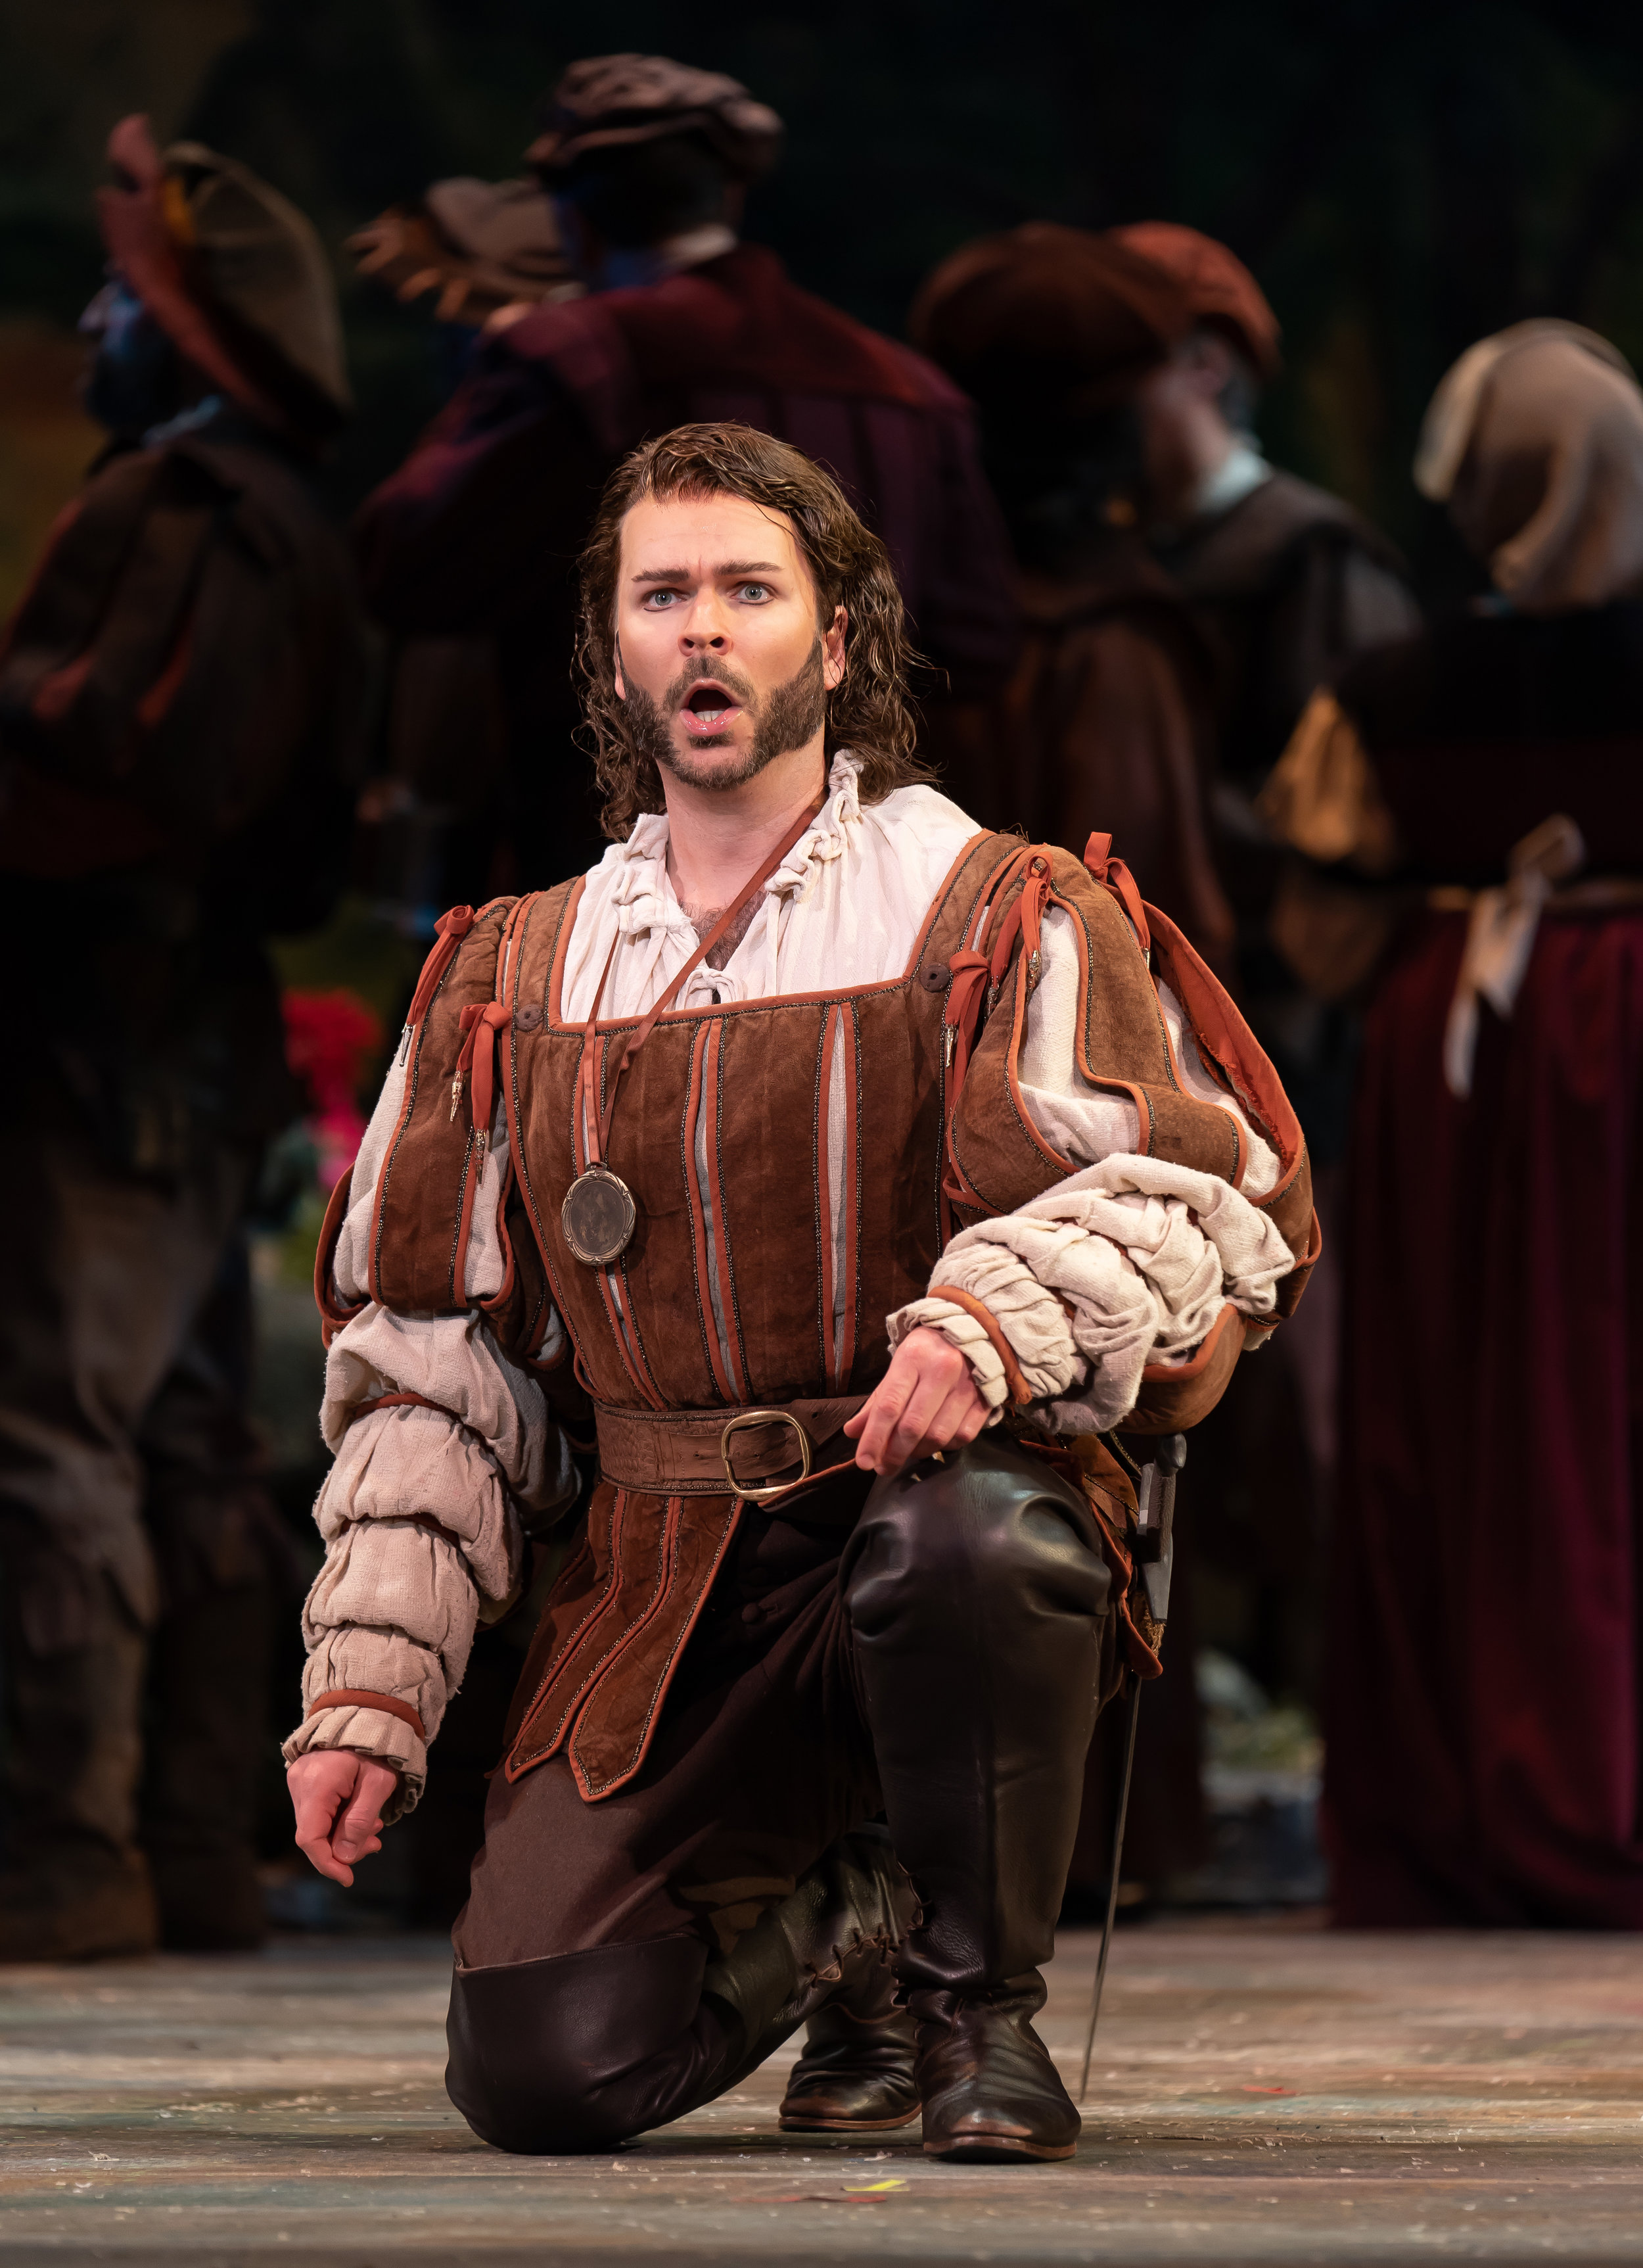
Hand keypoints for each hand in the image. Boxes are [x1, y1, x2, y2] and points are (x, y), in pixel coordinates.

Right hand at [288, 1750, 400, 1886]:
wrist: (366, 1711)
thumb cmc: (377, 1746)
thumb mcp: (378, 1783)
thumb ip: (359, 1820)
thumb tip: (344, 1857)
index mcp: (317, 1784)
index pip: (310, 1838)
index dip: (327, 1863)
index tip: (347, 1878)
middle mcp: (300, 1784)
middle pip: (314, 1833)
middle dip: (344, 1847)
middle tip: (375, 1843)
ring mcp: (299, 1781)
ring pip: (316, 1824)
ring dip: (344, 1833)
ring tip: (373, 1826)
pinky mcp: (304, 1780)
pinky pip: (318, 1811)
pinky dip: (338, 1819)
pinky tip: (360, 1815)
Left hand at [844, 1326, 990, 1475]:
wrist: (974, 1330)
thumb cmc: (927, 1351)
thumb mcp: (898, 1367)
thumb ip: (876, 1401)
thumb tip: (853, 1432)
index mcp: (914, 1358)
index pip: (889, 1406)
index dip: (874, 1438)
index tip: (863, 1462)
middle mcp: (942, 1370)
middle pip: (913, 1426)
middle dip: (894, 1453)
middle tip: (882, 1468)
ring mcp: (967, 1386)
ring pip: (938, 1436)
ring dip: (918, 1453)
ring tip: (906, 1454)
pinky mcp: (985, 1400)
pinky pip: (962, 1437)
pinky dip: (944, 1447)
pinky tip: (933, 1445)